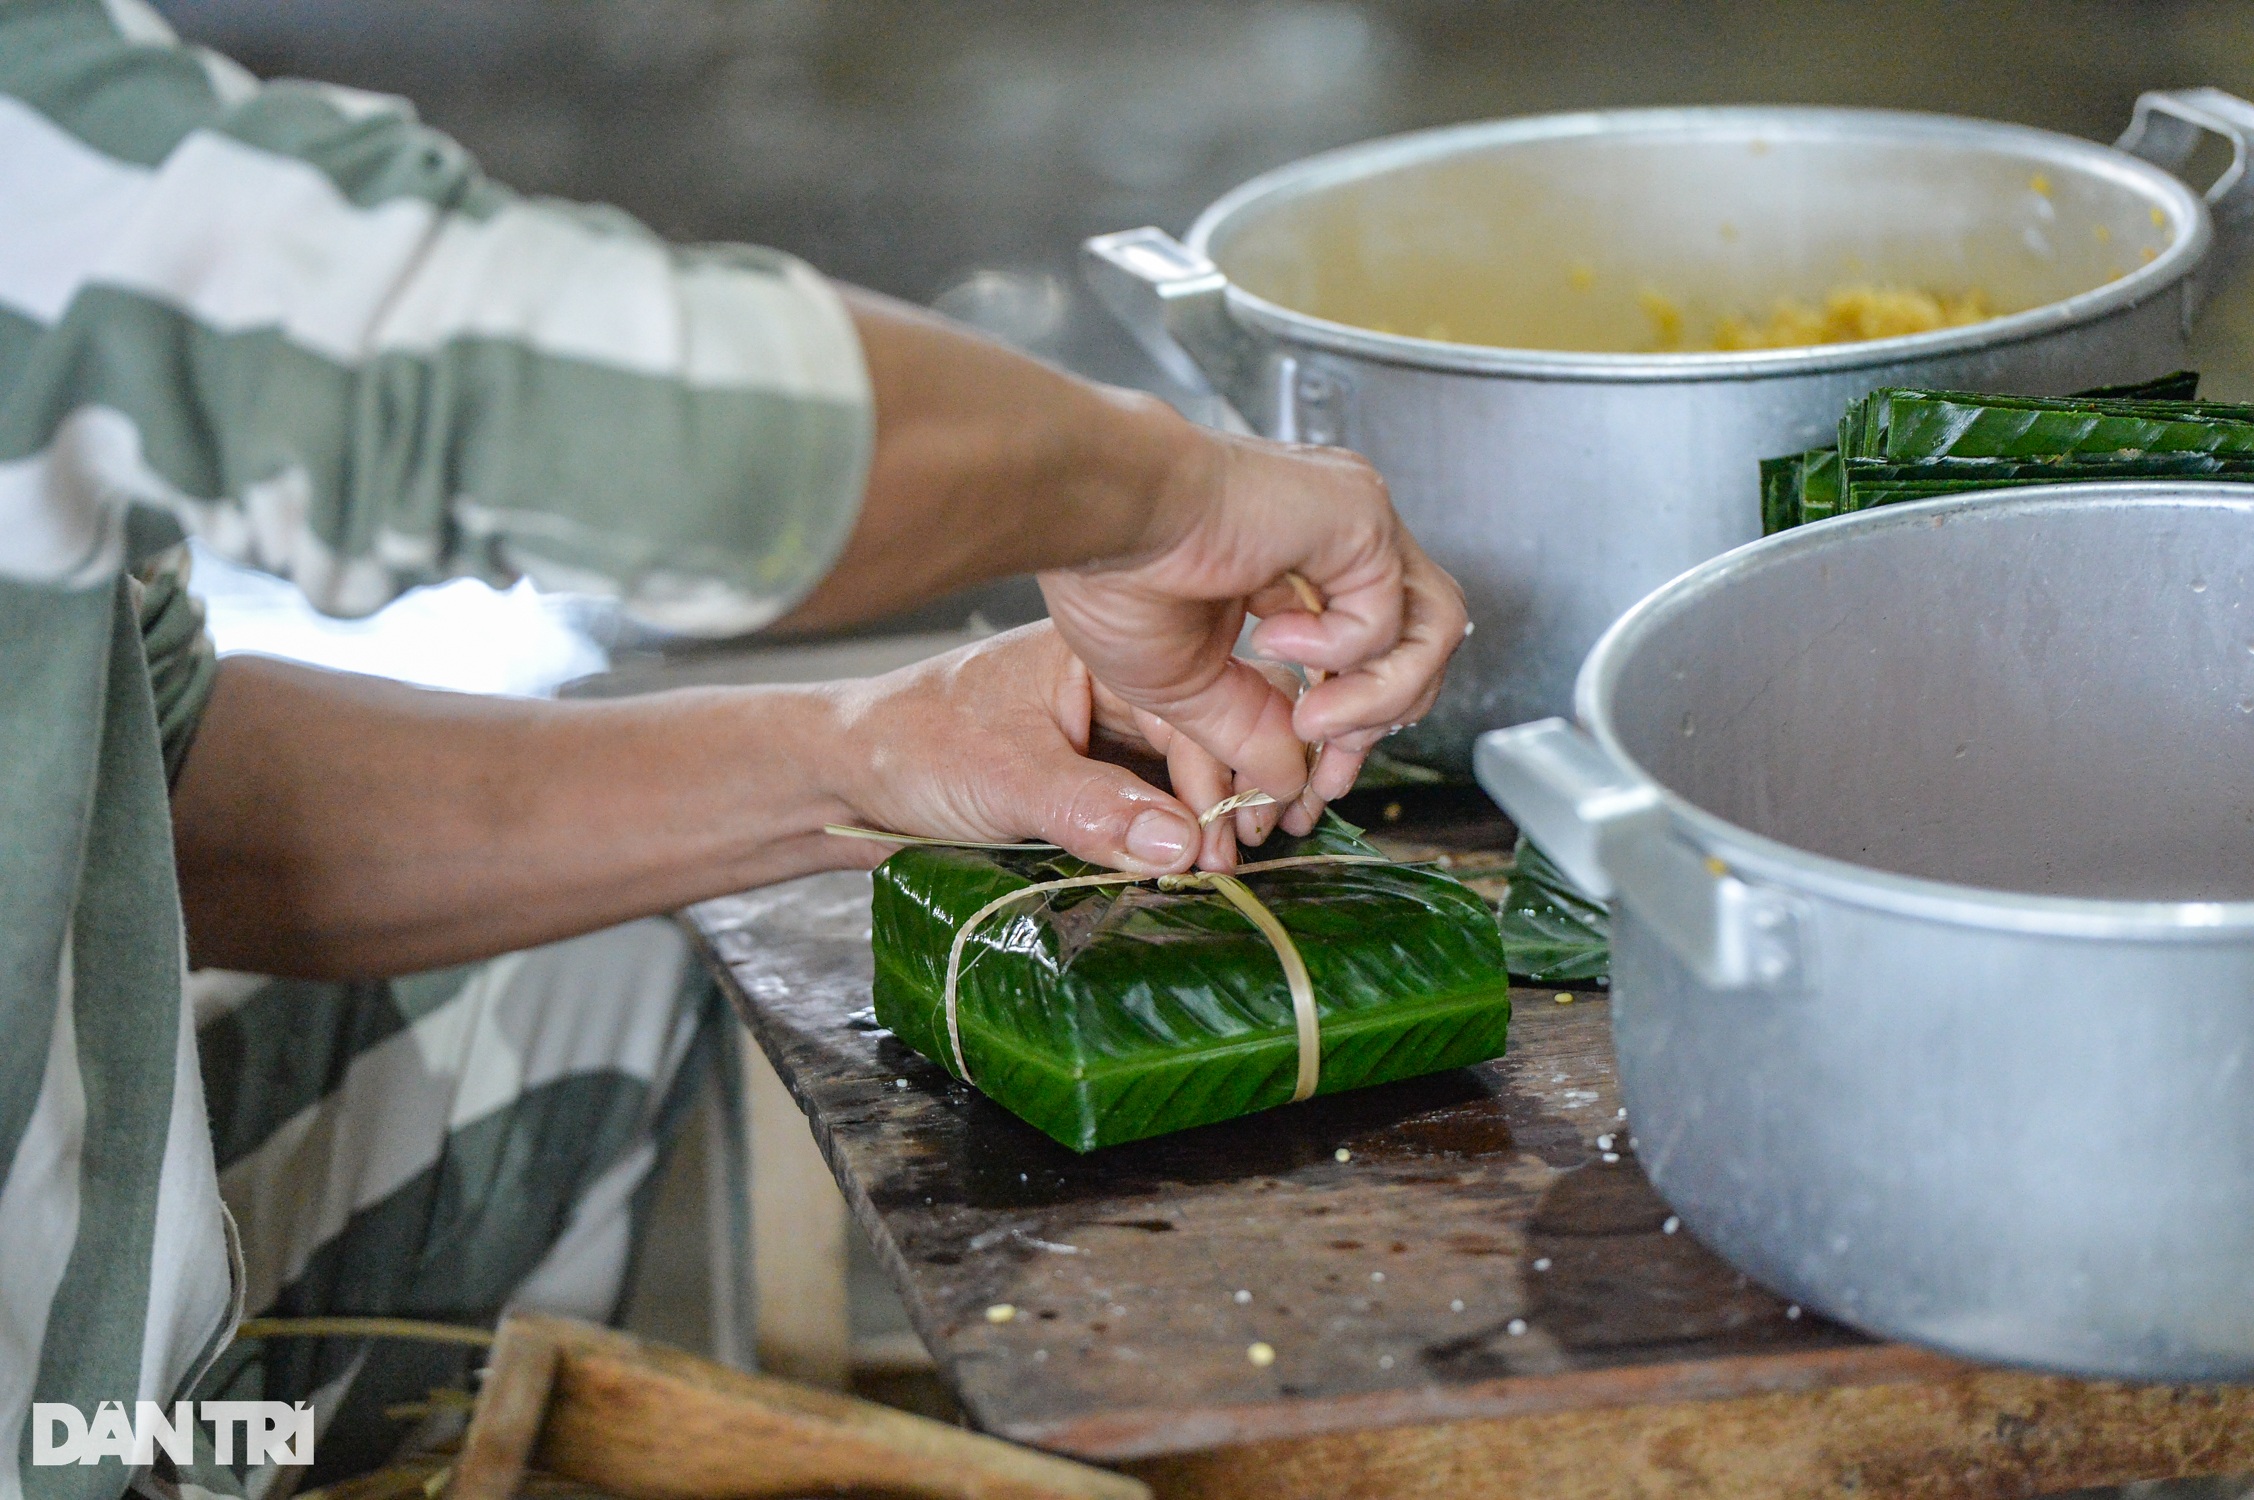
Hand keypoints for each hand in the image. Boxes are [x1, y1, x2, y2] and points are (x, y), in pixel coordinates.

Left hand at [828, 622, 1302, 875]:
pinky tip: (1181, 866)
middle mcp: (1109, 689)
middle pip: (1203, 733)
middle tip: (1232, 860)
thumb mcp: (1004, 777)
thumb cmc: (907, 747)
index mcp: (1098, 658)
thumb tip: (1180, 841)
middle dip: (1230, 794)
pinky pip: (1150, 803)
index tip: (1230, 838)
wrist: (842, 779)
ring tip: (1216, 869)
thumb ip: (1094, 809)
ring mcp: (1099, 735)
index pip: (1194, 706)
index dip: (1223, 774)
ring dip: (1205, 819)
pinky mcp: (1086, 780)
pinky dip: (1172, 834)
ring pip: (1183, 772)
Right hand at [1040, 424, 1467, 842]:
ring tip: (1313, 718)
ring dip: (1380, 697)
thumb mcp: (1187, 687)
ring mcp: (1355, 522)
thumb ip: (1250, 727)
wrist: (1097, 519)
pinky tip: (1272, 636)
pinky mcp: (1359, 514)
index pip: (1376, 653)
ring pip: (1434, 628)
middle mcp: (1340, 538)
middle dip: (1380, 720)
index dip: (1359, 725)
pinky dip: (1342, 652)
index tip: (1324, 779)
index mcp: (1301, 566)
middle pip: (1422, 643)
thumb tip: (1289, 781)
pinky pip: (1393, 613)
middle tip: (1325, 760)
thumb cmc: (1114, 577)